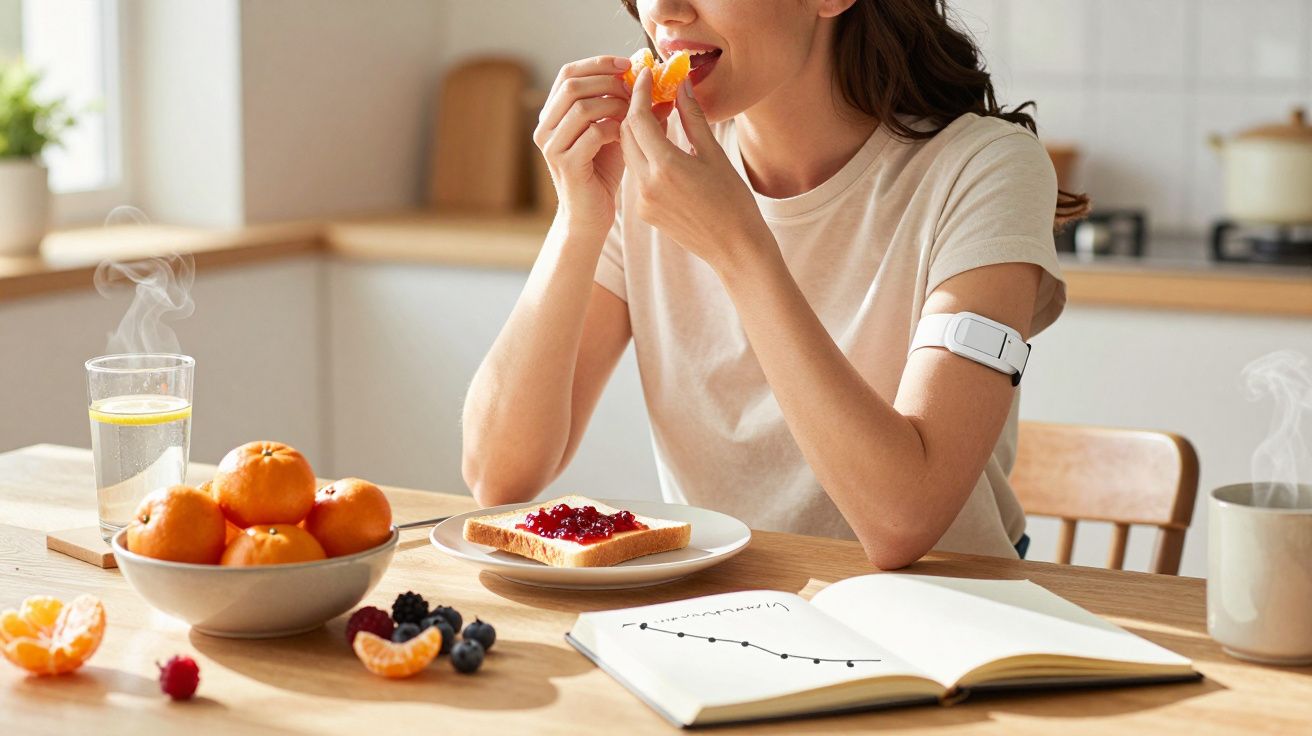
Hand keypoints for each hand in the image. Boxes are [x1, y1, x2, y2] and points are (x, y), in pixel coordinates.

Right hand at [533, 56, 633, 234]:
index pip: (568, 73)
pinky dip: (613, 128)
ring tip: (633, 115)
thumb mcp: (616, 133)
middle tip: (633, 89)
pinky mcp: (566, 164)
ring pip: (581, 106)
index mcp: (553, 114)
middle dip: (607, 82)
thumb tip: (658, 84)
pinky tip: (625, 136)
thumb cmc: (602, 173)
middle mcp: (546, 127)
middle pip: (571, 85)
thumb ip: (629, 109)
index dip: (598, 64)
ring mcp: (552, 146)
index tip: (628, 65)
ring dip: (613, 105)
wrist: (591, 216)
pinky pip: (591, 133)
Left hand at [619, 67, 772, 272]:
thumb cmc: (733, 201)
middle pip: (626, 134)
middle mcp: (646, 184)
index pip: (638, 118)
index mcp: (666, 167)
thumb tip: (681, 85)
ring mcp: (642, 200)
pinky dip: (642, 154)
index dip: (640, 92)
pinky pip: (635, 173)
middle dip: (635, 109)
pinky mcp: (643, 211)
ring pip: (628, 153)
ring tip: (659, 116)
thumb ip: (692, 117)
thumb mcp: (714, 154)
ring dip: (637, 132)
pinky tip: (660, 146)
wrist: (734, 248)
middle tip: (652, 92)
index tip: (646, 74)